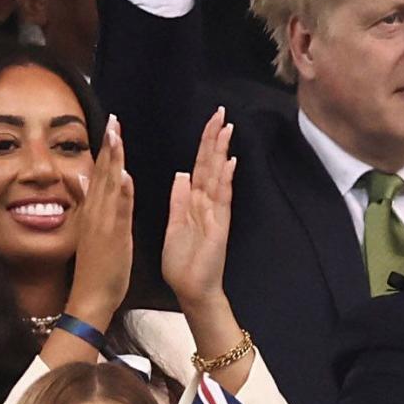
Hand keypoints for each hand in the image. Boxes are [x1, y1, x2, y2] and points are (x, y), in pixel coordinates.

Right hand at [66, 115, 133, 327]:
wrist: (90, 297)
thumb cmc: (96, 266)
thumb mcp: (90, 228)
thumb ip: (87, 201)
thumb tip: (78, 177)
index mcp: (94, 210)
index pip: (99, 173)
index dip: (105, 149)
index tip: (111, 126)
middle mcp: (96, 212)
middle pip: (102, 173)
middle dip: (109, 146)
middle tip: (113, 119)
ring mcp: (103, 224)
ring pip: (109, 186)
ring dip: (113, 160)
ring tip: (116, 136)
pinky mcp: (112, 237)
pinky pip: (119, 212)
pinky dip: (122, 193)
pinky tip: (125, 176)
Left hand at [162, 107, 235, 309]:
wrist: (191, 289)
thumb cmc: (182, 263)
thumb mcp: (174, 225)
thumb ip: (179, 200)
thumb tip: (181, 174)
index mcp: (193, 203)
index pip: (199, 167)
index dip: (203, 145)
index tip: (210, 123)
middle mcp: (207, 204)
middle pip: (211, 166)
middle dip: (215, 139)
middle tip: (221, 113)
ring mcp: (215, 214)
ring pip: (217, 176)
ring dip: (221, 152)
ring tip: (226, 128)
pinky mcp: (219, 226)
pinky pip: (221, 199)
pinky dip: (225, 180)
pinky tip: (229, 162)